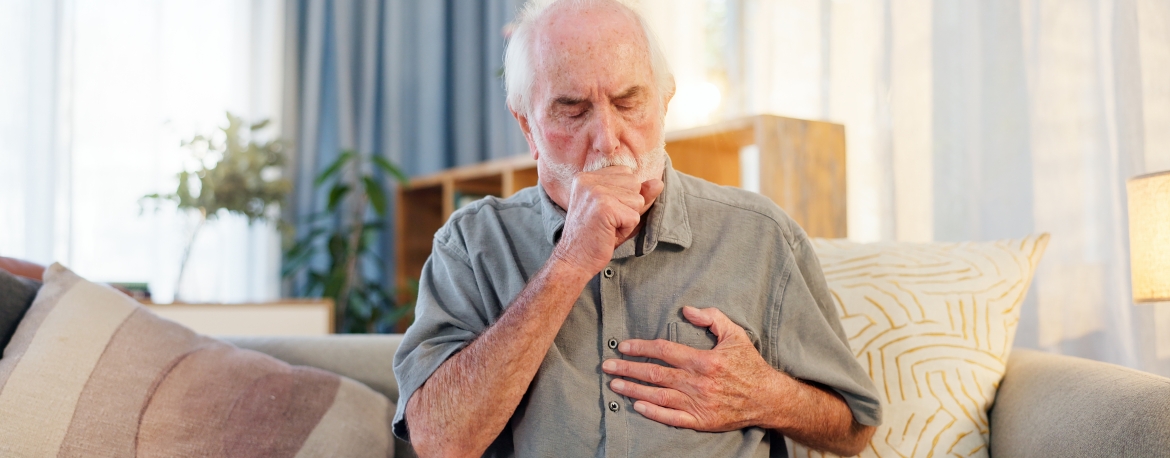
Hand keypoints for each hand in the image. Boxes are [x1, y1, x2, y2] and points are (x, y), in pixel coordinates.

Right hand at [551, 166, 662, 275]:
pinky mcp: (605, 207)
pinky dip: (626, 230)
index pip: (626, 174)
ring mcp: (596, 192)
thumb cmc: (595, 237)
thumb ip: (637, 194)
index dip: (623, 196)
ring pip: (637, 200)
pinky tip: (609, 234)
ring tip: (608, 227)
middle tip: (607, 221)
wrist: (574, 260)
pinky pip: (634, 216)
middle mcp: (589, 180)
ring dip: (628, 218)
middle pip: (634, 183)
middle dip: (628, 206)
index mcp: (587, 177)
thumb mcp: (617, 210)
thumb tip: (658, 182)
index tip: (604, 212)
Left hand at [601, 306, 790, 431]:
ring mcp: (698, 403)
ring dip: (633, 389)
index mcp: (704, 360)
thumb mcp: (735, 334)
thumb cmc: (749, 364)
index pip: (664, 350)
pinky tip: (637, 406)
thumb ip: (711, 318)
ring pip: (658, 395)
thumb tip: (687, 310)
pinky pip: (671, 418)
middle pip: (655, 374)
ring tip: (614, 384)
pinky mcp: (701, 420)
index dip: (641, 347)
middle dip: (628, 369)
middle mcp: (698, 382)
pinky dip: (652, 412)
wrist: (767, 398)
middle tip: (607, 366)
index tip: (623, 346)